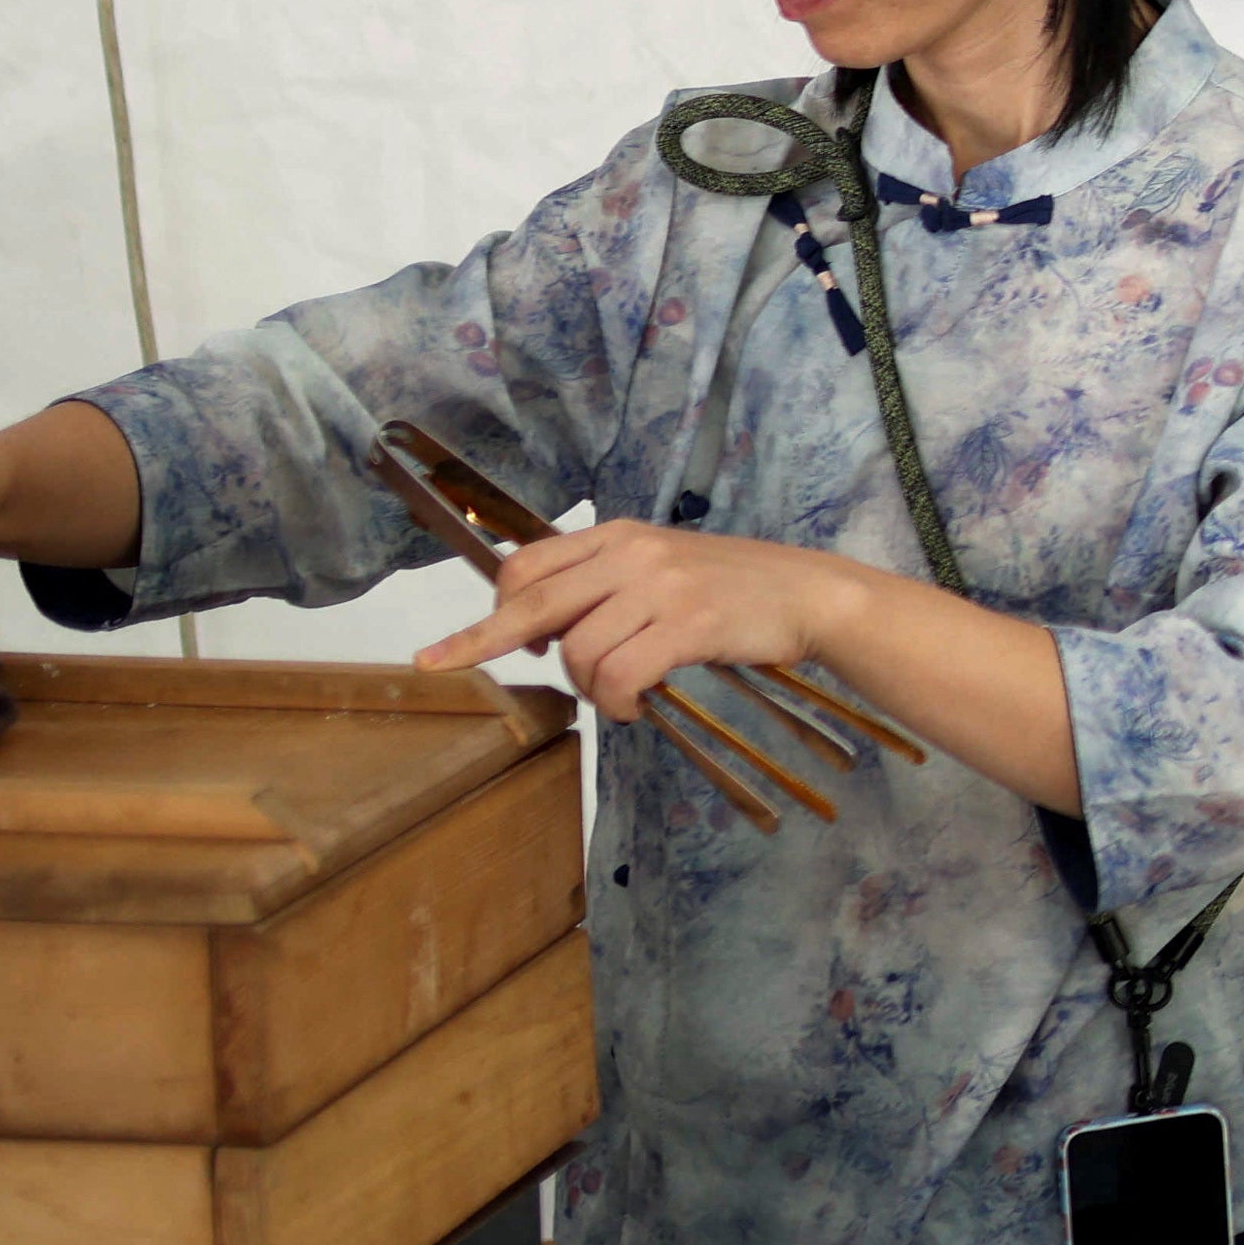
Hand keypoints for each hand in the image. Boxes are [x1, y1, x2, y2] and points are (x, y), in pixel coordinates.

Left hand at [418, 521, 856, 723]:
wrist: (809, 593)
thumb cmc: (734, 588)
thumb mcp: (663, 567)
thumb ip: (608, 583)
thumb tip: (549, 628)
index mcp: (619, 536)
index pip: (530, 565)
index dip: (497, 607)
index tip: (480, 641)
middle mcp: (632, 554)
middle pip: (532, 602)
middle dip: (477, 638)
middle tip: (434, 663)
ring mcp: (660, 587)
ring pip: (579, 651)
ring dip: (589, 689)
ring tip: (622, 697)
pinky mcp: (687, 624)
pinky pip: (621, 675)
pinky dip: (617, 703)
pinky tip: (637, 707)